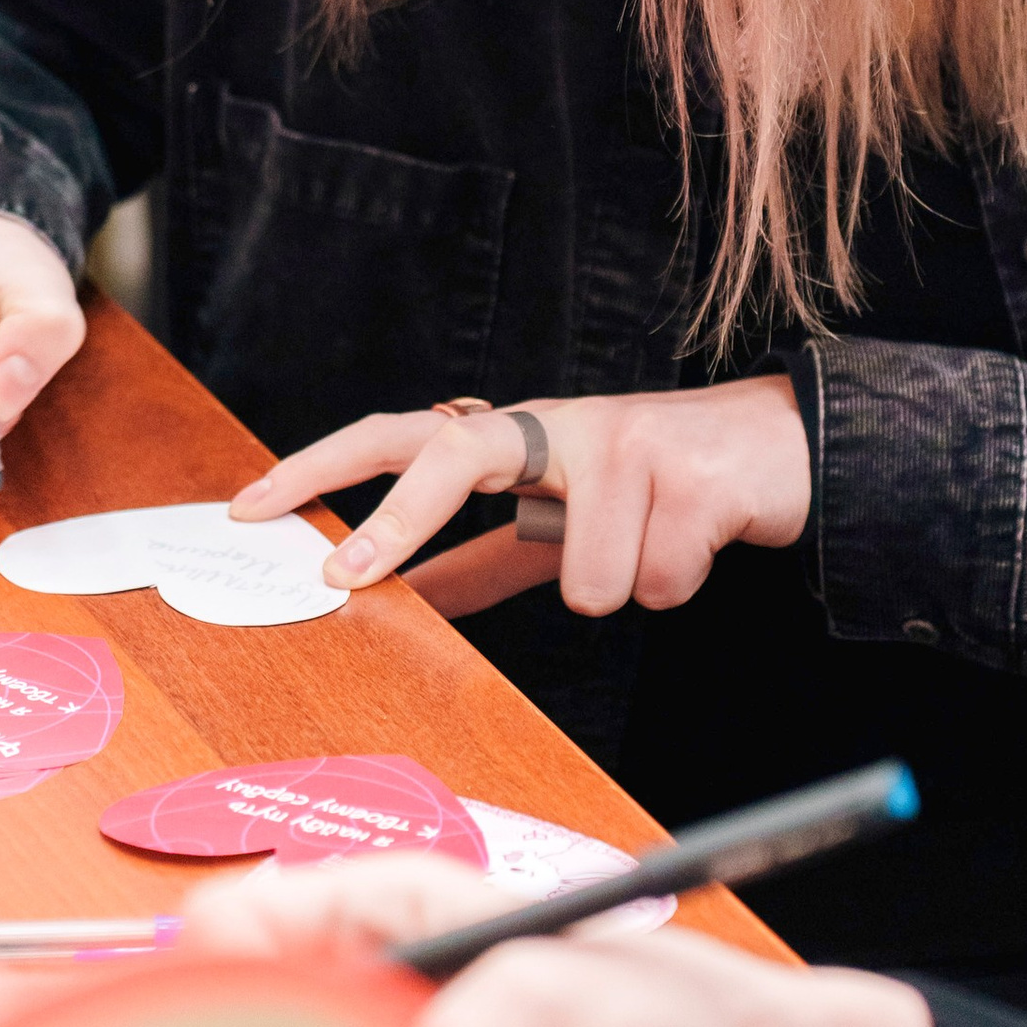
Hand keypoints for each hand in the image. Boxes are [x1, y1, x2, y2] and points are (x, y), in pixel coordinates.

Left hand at [229, 379, 812, 613]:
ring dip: (622, 587)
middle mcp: (557, 425)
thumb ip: (477, 561)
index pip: (400, 436)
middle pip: (456, 450)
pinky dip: (675, 584)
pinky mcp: (688, 474)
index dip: (322, 467)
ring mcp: (622, 442)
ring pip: (586, 580)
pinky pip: (654, 585)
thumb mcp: (553, 523)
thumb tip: (400, 601)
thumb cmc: (652, 487)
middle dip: (400, 517)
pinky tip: (697, 543)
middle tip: (347, 578)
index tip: (252, 506)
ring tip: (656, 551)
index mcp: (514, 434)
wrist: (775, 451)